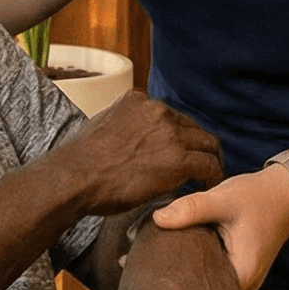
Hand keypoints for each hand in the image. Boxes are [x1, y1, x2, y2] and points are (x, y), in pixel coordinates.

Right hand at [60, 91, 222, 216]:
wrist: (74, 178)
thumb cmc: (79, 163)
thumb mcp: (100, 127)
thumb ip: (121, 126)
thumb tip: (125, 139)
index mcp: (138, 101)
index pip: (170, 116)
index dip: (177, 136)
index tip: (178, 151)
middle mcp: (157, 111)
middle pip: (192, 127)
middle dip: (197, 146)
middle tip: (200, 165)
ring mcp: (170, 134)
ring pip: (208, 143)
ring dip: (210, 159)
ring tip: (208, 177)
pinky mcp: (179, 159)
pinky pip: (210, 165)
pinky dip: (213, 176)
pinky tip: (208, 188)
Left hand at [152, 168, 288, 289]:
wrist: (285, 192)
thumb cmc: (257, 197)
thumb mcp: (223, 199)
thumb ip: (192, 208)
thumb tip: (157, 218)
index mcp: (240, 278)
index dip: (167, 277)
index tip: (139, 263)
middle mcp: (241, 288)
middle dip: (169, 274)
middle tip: (135, 258)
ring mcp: (238, 282)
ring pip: (202, 282)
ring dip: (180, 268)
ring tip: (146, 254)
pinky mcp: (234, 271)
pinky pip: (208, 273)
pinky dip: (192, 262)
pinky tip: (170, 249)